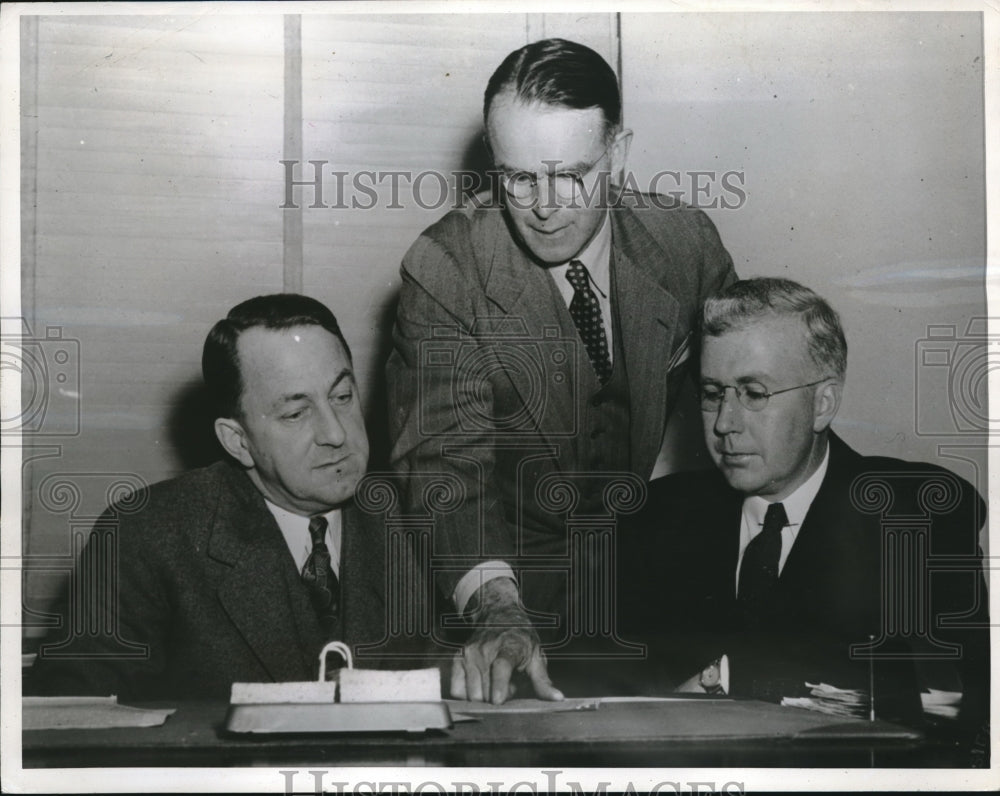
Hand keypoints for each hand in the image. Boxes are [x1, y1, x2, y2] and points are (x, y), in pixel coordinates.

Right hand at [449, 579, 563, 703]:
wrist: (499, 616)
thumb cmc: (521, 639)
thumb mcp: (536, 656)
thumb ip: (543, 681)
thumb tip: (558, 698)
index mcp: (509, 646)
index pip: (502, 665)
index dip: (500, 684)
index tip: (499, 700)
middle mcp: (485, 648)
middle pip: (485, 688)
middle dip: (498, 698)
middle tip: (508, 687)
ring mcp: (469, 653)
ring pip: (472, 693)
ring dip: (484, 697)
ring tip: (494, 683)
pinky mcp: (457, 659)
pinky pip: (457, 690)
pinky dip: (467, 695)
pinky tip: (479, 686)